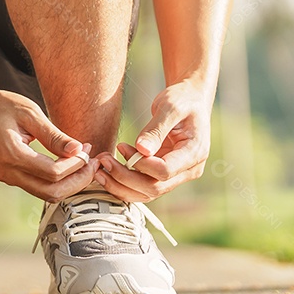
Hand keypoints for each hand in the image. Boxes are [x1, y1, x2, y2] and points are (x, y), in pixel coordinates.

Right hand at [0, 81, 96, 200]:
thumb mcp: (28, 112)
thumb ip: (53, 135)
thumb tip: (77, 150)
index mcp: (11, 154)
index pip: (53, 173)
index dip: (76, 165)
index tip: (86, 148)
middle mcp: (7, 172)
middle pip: (52, 192)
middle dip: (77, 180)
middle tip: (92, 163)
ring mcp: (5, 177)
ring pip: (45, 194)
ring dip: (68, 183)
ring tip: (83, 163)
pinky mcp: (7, 176)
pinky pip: (36, 186)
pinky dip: (55, 181)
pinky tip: (66, 164)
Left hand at [94, 79, 212, 202]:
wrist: (189, 102)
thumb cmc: (182, 100)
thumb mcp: (171, 106)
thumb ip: (156, 129)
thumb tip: (141, 150)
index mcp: (195, 153)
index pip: (164, 171)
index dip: (140, 163)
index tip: (122, 147)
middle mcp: (188, 170)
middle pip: (154, 187)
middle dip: (124, 177)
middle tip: (103, 161)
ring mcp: (176, 176)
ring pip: (146, 193)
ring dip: (119, 186)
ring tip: (99, 170)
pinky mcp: (163, 175)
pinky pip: (142, 188)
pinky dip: (123, 184)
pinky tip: (107, 172)